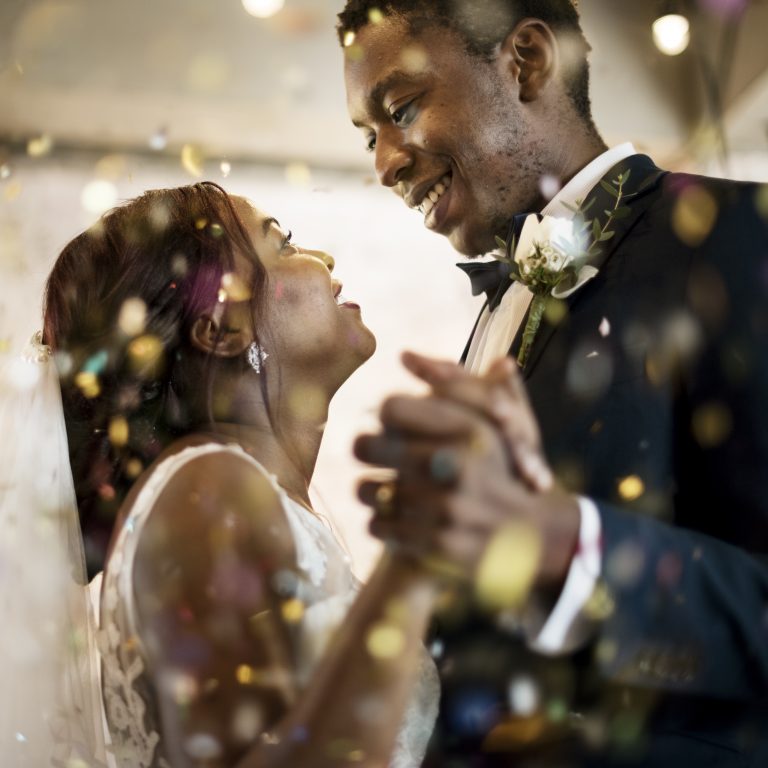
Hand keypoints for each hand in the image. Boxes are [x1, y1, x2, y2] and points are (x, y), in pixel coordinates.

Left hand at [354, 357, 579, 594]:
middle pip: (367, 445)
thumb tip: (406, 355)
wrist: (532, 536)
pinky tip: (389, 518)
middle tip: (365, 451)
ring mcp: (444, 510)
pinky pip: (378, 526)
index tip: (390, 423)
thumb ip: (454, 381)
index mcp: (467, 429)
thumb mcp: (492, 418)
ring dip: (367, 489)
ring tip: (375, 488)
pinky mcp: (435, 546)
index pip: (391, 407)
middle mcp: (455, 468)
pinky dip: (379, 523)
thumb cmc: (502, 466)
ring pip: (367, 489)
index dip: (387, 414)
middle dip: (365, 447)